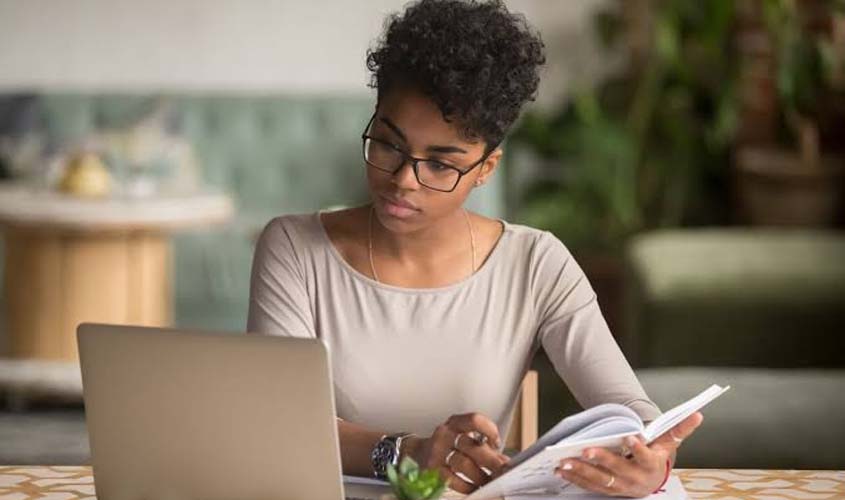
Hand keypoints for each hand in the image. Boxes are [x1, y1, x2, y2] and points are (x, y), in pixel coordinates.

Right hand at [403, 412, 510, 493]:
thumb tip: (504, 460)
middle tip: (503, 470)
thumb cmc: (447, 445)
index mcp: (455, 423)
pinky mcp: (432, 469)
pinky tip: (475, 487)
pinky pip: (453, 479)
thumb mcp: (463, 437)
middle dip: (491, 460)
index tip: (496, 443)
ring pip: (463, 464)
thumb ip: (483, 445)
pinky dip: (467, 486)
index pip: (474, 420)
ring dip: (481, 476)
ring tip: (490, 481)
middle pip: (471, 446)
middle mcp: (445, 434)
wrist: (417, 452)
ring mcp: (437, 452)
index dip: (489, 430)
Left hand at [555, 412, 703, 497]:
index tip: (630, 437)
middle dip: (601, 460)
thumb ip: (680, 428)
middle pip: (618, 470)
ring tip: (565, 461)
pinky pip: (589, 486)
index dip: (638, 448)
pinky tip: (561, 469)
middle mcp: (636, 479)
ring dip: (581, 471)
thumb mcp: (669, 443)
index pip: (646, 457)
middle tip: (586, 450)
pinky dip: (575, 478)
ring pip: (600, 480)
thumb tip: (698, 414)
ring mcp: (620, 486)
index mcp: (652, 465)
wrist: (651, 481)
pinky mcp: (607, 490)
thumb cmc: (657, 456)